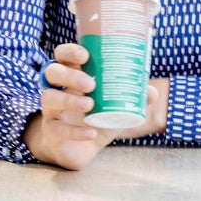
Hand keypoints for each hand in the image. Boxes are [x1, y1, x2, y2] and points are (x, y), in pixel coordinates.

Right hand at [23, 46, 169, 169]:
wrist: (83, 149)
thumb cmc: (98, 117)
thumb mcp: (116, 105)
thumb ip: (133, 96)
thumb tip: (152, 91)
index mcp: (72, 76)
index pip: (62, 56)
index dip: (69, 52)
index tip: (84, 55)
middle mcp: (57, 89)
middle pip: (52, 72)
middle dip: (69, 75)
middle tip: (90, 84)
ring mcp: (51, 111)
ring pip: (48, 98)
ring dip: (69, 100)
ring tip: (89, 104)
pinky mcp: (51, 133)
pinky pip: (56, 129)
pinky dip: (74, 131)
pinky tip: (90, 132)